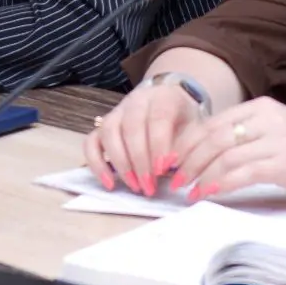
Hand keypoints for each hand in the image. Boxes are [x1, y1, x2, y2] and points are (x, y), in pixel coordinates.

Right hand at [85, 82, 202, 196]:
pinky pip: (91, 142)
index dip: (159, 144)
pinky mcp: (102, 126)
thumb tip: (176, 172)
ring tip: (135, 186)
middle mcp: (136, 101)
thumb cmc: (183, 120)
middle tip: (150, 187)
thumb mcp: (195, 128)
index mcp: (163, 98)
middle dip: (140, 161)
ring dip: (120, 164)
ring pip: (109, 133)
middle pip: (131, 127)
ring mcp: (116, 112)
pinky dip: (96, 164)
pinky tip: (109, 183)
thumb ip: (187, 147)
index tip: (163, 171)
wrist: (169, 101)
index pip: (158, 117)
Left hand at [169, 97, 285, 203]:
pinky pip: (243, 172)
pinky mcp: (285, 163)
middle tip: (174, 178)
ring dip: (201, 174)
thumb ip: (245, 135)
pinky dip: (221, 183)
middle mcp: (267, 118)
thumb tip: (204, 152)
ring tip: (188, 190)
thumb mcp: (275, 131)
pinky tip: (209, 193)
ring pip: (225, 155)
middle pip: (214, 137)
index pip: (213, 122)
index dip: (187, 142)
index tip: (171, 159)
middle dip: (188, 159)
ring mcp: (277, 140)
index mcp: (261, 107)